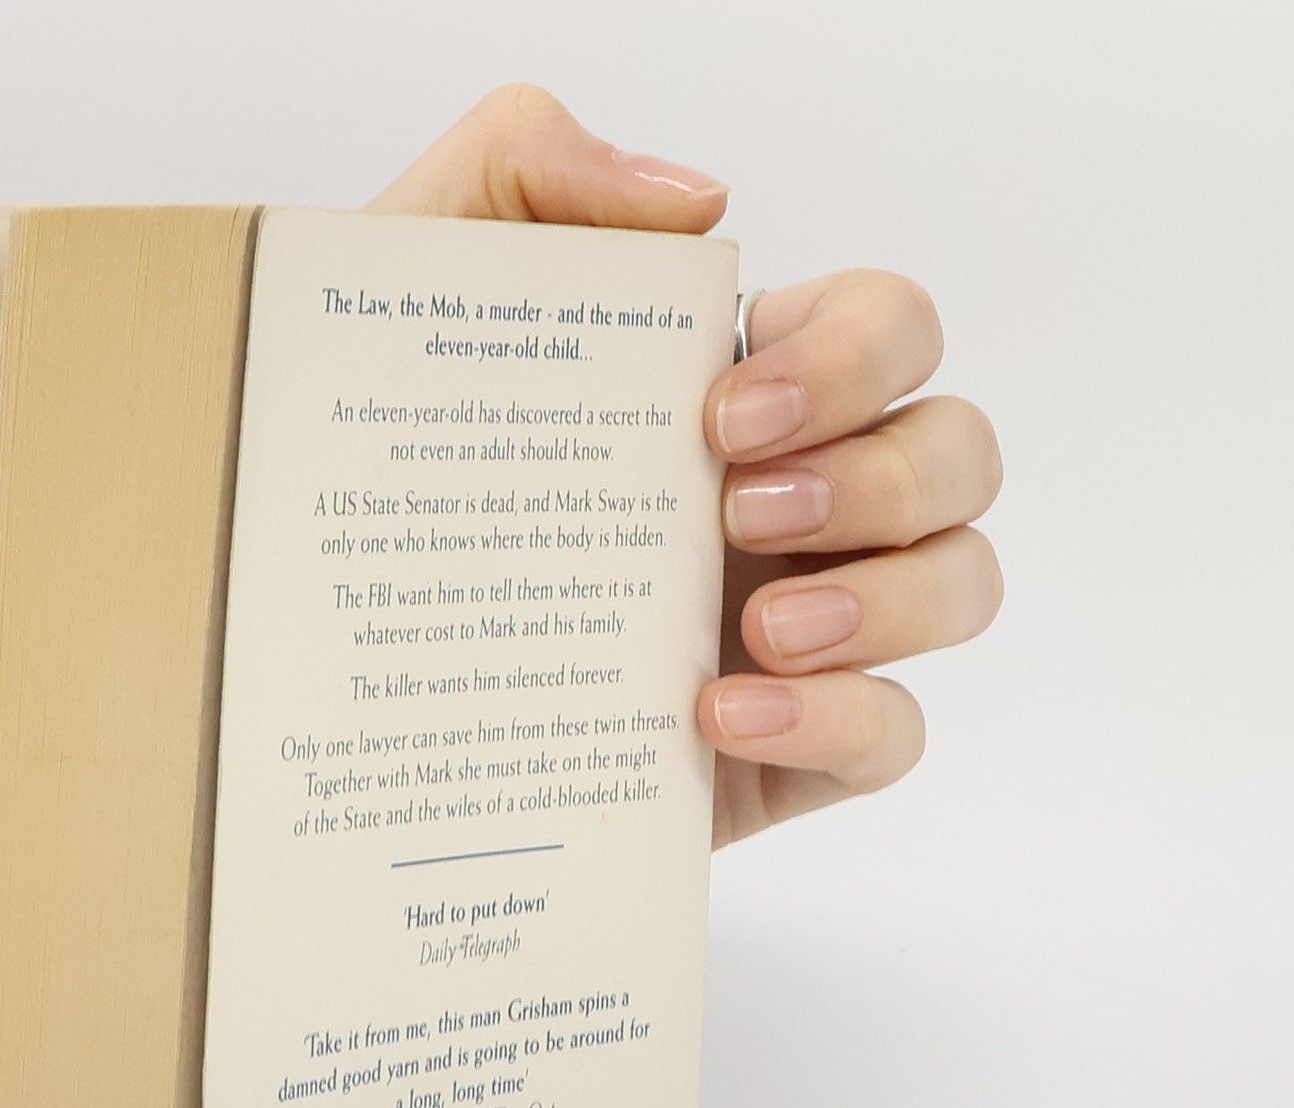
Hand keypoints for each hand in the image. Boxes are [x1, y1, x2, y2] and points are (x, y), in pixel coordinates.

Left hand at [369, 86, 1002, 844]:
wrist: (334, 654)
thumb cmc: (388, 468)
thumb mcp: (415, 291)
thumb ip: (528, 169)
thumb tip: (698, 199)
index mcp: (747, 389)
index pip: (891, 330)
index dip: (853, 359)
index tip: (725, 413)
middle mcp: (802, 499)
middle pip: (958, 453)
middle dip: (879, 478)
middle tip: (738, 513)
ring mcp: (809, 628)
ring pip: (961, 585)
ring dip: (890, 599)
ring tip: (758, 627)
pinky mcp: (788, 750)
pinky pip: (894, 735)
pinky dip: (840, 721)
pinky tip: (720, 718)